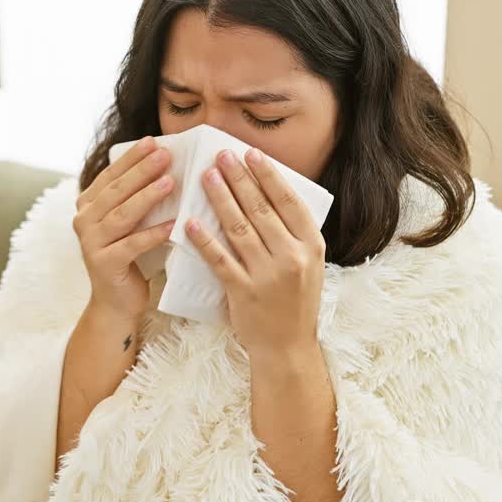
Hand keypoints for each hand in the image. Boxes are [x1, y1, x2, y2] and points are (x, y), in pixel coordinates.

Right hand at [74, 136, 175, 320]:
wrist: (116, 302)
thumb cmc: (128, 255)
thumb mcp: (127, 222)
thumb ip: (134, 196)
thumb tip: (164, 163)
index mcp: (87, 205)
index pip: (111, 175)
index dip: (132, 158)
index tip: (154, 142)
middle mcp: (83, 221)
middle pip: (117, 191)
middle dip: (142, 171)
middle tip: (166, 155)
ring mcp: (91, 243)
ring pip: (122, 215)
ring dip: (147, 197)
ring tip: (170, 183)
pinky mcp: (104, 264)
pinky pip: (132, 245)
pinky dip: (152, 234)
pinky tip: (173, 225)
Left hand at [185, 147, 325, 356]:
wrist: (288, 347)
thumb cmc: (295, 300)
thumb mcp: (309, 264)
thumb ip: (294, 233)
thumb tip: (270, 191)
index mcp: (311, 245)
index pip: (288, 201)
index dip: (268, 175)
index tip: (251, 154)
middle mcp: (291, 257)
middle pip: (260, 208)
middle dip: (239, 178)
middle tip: (221, 155)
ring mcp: (267, 275)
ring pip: (238, 228)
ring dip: (220, 198)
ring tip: (206, 176)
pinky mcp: (243, 292)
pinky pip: (219, 259)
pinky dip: (204, 239)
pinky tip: (190, 221)